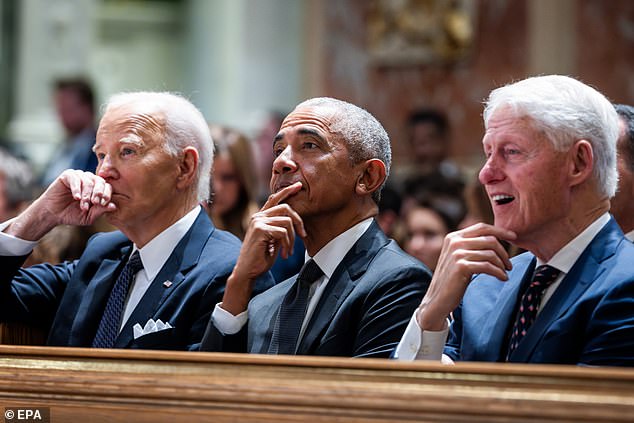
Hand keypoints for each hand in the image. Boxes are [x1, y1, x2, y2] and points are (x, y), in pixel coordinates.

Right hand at [5, 170, 115, 239]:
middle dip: (98, 193)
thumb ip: (101, 210)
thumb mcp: (89, 216)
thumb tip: (114, 206)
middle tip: (94, 203)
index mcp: (97, 189)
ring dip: (87, 194)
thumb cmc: (72, 214)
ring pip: (89, 180)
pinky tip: (76, 198)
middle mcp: (89, 180)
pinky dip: (77, 188)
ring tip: (83, 205)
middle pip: (100, 181)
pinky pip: (75, 178)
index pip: (107, 187)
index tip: (103, 203)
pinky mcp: (68, 175)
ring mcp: (79, 176)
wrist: (53, 214)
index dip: (107, 194)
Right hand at [220, 182, 305, 314]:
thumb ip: (281, 229)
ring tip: (290, 251)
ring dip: (293, 239)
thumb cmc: (260, 258)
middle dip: (298, 221)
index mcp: (260, 217)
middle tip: (303, 235)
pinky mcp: (260, 230)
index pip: (274, 198)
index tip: (298, 186)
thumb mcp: (274, 241)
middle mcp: (258, 216)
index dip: (287, 191)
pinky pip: (283, 232)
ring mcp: (258, 222)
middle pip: (286, 207)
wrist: (247, 272)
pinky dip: (288, 244)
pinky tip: (285, 254)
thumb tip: (294, 223)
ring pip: (287, 221)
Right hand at [416, 223, 515, 330]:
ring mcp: (457, 254)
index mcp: (454, 237)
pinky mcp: (461, 267)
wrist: (437, 298)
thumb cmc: (452, 279)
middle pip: (490, 240)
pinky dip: (499, 273)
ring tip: (505, 273)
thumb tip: (496, 238)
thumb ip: (471, 245)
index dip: (500, 230)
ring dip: (502, 265)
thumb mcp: (458, 257)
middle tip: (509, 264)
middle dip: (504, 252)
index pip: (482, 227)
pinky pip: (488, 266)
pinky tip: (502, 278)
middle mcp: (454, 242)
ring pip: (491, 254)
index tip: (513, 236)